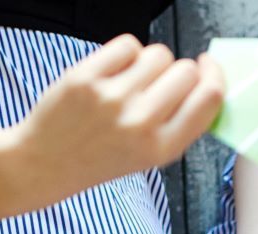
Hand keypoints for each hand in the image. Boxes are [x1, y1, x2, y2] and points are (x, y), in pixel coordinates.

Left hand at [9, 37, 225, 206]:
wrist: (43, 165)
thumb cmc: (97, 159)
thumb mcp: (147, 156)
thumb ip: (178, 123)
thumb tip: (206, 81)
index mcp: (161, 148)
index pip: (209, 97)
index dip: (213, 75)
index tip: (206, 67)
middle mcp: (140, 124)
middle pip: (186, 71)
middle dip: (178, 71)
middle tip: (157, 85)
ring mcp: (112, 99)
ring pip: (158, 54)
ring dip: (150, 62)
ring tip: (130, 82)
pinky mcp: (86, 78)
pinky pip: (128, 44)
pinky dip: (125, 54)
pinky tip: (112, 73)